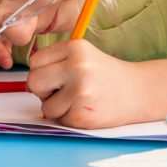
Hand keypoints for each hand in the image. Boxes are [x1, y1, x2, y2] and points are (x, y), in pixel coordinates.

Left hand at [28, 39, 142, 128]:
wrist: (137, 91)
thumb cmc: (105, 74)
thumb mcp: (82, 55)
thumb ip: (55, 61)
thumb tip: (29, 83)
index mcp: (75, 47)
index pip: (35, 61)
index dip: (42, 70)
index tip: (56, 75)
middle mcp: (77, 66)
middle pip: (34, 81)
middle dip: (43, 89)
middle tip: (61, 89)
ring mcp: (81, 91)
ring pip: (45, 104)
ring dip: (56, 106)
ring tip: (77, 99)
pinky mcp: (83, 114)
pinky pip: (58, 119)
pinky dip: (68, 117)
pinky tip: (84, 108)